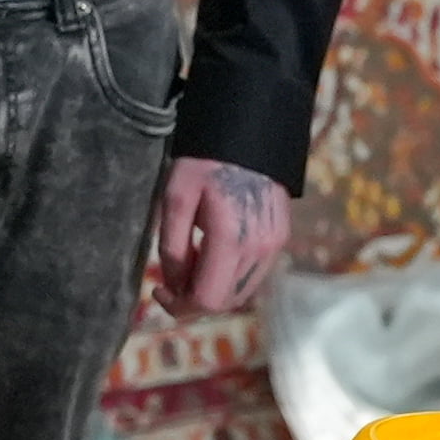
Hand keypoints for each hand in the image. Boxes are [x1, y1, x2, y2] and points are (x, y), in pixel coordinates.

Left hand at [146, 158, 288, 317]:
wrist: (249, 133)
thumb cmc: (206, 160)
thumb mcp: (176, 198)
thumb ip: (172, 247)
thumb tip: (174, 284)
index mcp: (230, 239)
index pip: (207, 300)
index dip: (178, 306)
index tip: (158, 291)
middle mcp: (259, 249)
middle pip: (225, 302)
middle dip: (194, 300)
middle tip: (170, 282)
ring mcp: (274, 245)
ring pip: (240, 292)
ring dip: (212, 290)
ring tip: (191, 263)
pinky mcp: (280, 238)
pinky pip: (253, 275)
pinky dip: (229, 277)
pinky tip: (212, 254)